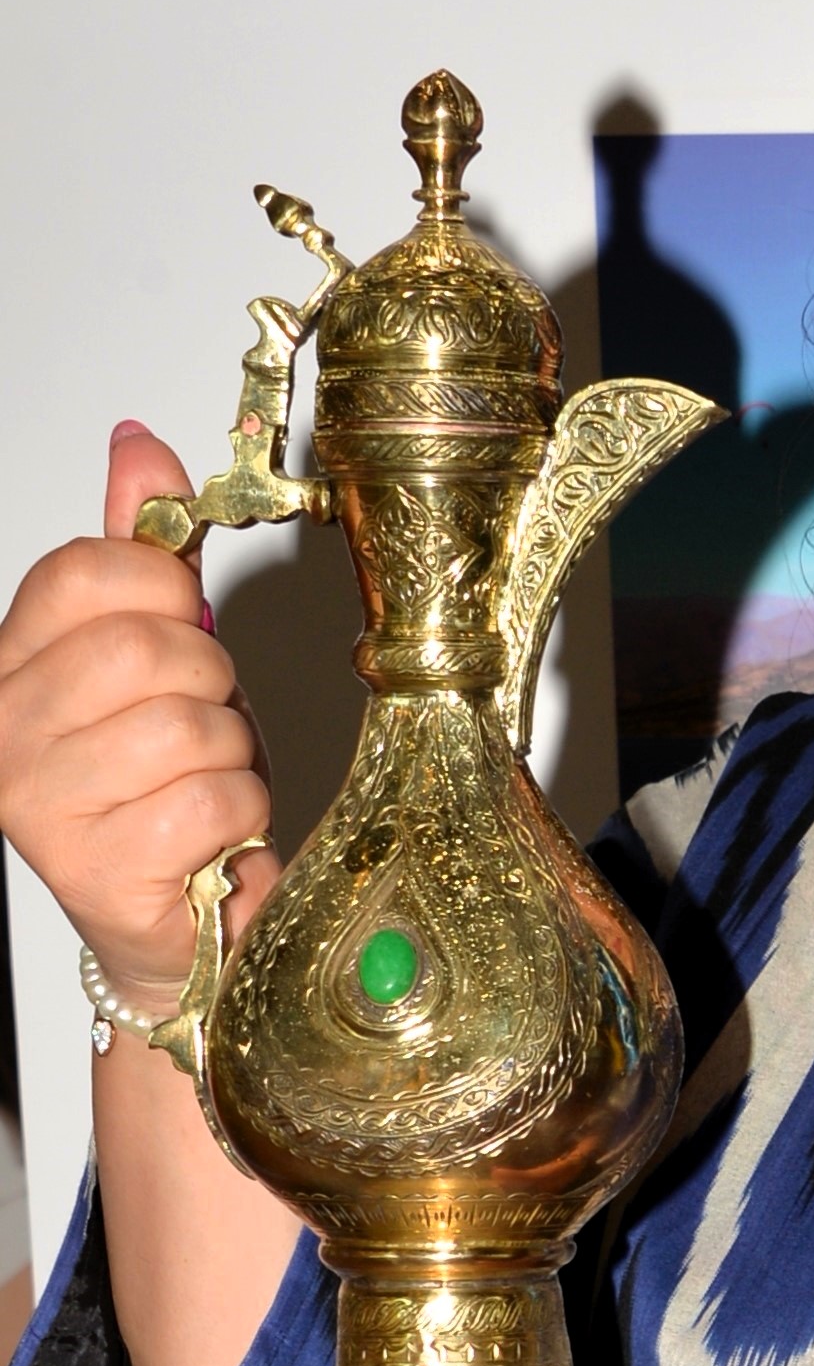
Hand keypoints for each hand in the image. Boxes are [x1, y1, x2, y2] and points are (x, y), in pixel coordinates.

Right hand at [0, 424, 278, 1002]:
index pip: (87, 571)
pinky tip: (210, 835)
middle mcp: (2, 728)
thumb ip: (144, 551)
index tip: (179, 628)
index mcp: (7, 663)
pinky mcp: (92, 867)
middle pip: (146, 647)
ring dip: (229, 754)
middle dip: (211, 683)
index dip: (165, 590)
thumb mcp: (161, 648)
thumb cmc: (166, 784)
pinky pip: (210, 796)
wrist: (179, 923)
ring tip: (204, 782)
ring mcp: (37, 801)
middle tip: (204, 723)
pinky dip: (238, 813)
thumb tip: (137, 443)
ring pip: (186, 724)